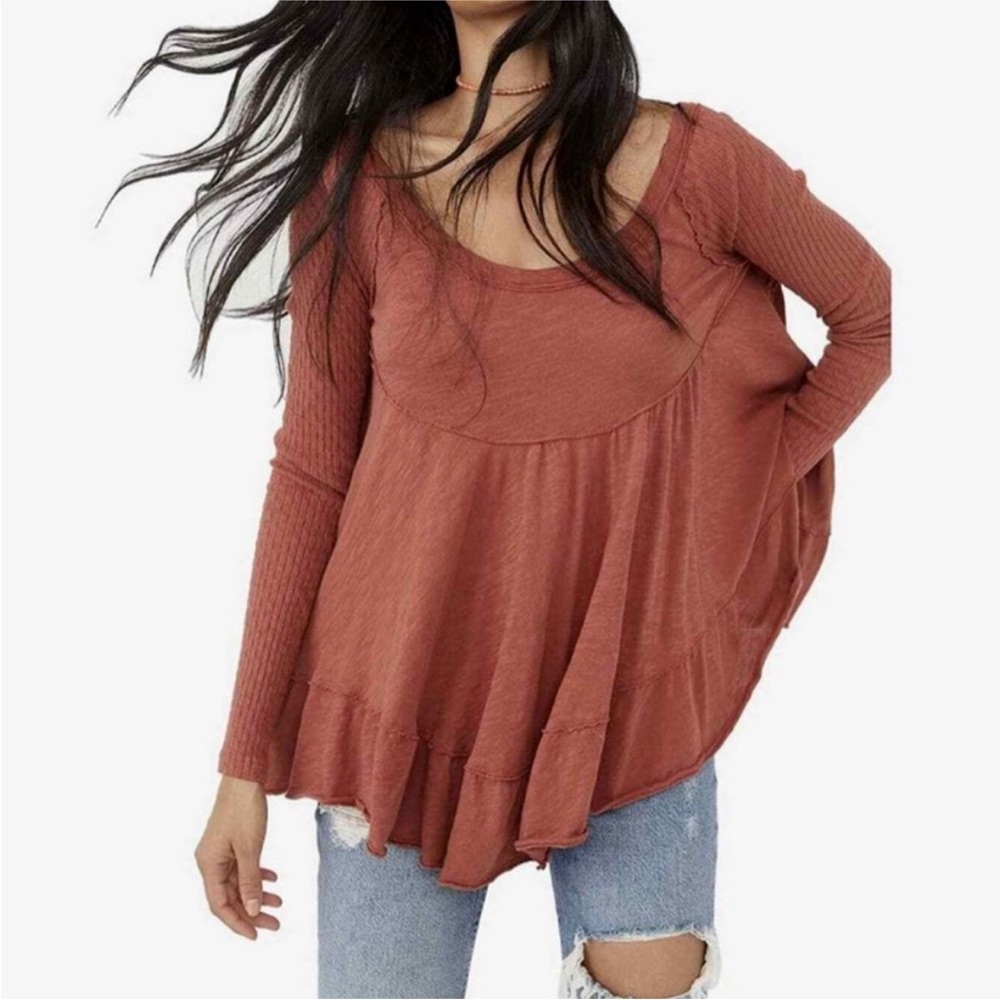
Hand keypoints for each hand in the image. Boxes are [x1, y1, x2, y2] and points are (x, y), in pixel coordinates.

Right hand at [195, 775, 281, 938]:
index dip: (237, 922)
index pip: (220, 905)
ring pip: (238, 883)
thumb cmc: (243, 810)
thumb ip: (250, 881)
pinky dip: (257, 876)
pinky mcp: (232, 844)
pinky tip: (273, 879)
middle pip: (230, 897)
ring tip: (279, 902)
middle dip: (251, 912)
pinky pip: (243, 868)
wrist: (244, 779)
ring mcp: (221, 852)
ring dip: (257, 894)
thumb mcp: (250, 848)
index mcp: (208, 865)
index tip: (255, 935)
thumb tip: (251, 910)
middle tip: (275, 923)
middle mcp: (211, 861)